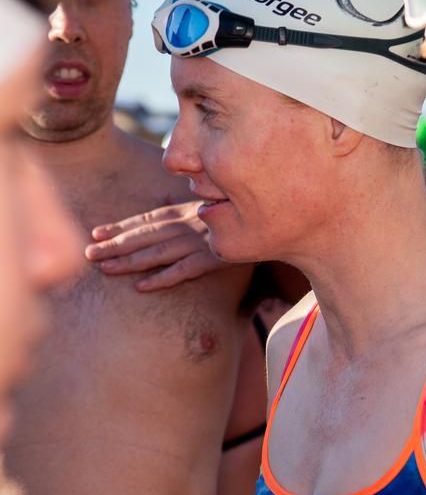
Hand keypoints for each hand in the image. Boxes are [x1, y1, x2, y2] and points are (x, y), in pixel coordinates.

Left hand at [85, 201, 224, 290]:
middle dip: (114, 245)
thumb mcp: (209, 207)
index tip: (96, 232)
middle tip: (89, 254)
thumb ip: (187, 211)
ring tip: (105, 269)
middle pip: (142, 236)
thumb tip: (167, 210)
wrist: (267, 220)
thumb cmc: (236, 215)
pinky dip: (161, 278)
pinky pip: (181, 271)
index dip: (119, 227)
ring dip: (128, 261)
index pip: (144, 220)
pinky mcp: (210, 259)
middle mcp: (184, 226)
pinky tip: (141, 287)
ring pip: (155, 253)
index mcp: (182, 213)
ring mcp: (196, 243)